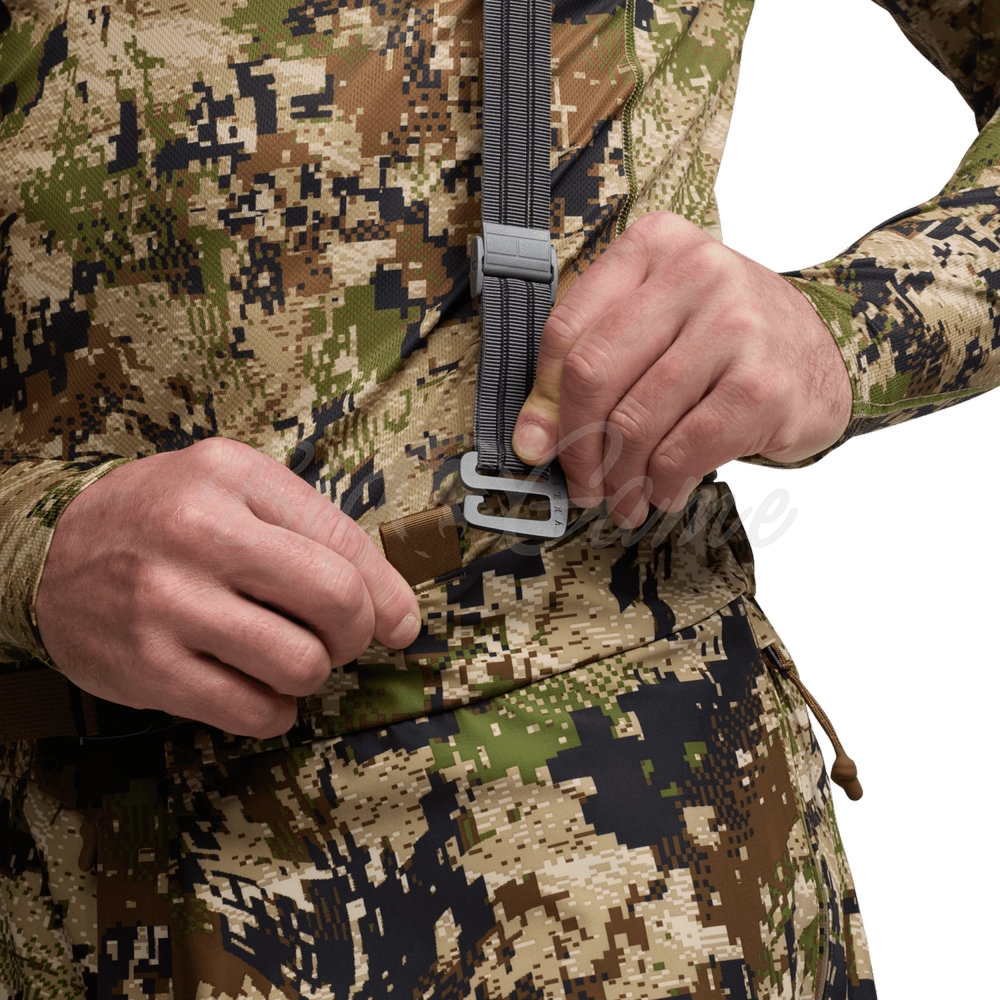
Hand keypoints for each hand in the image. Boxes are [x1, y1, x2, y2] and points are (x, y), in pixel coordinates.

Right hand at [35, 438, 420, 737]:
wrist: (51, 553)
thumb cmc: (167, 519)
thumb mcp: (239, 492)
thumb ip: (321, 536)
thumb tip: (401, 617)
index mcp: (232, 475)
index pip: (347, 544)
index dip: (388, 595)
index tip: (396, 623)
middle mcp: (200, 531)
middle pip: (337, 602)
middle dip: (354, 635)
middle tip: (334, 637)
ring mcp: (168, 601)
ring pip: (301, 664)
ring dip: (311, 673)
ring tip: (287, 657)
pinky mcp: (147, 666)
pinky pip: (253, 711)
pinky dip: (275, 712)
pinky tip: (259, 690)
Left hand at [512, 211, 851, 525]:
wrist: (828, 352)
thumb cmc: (727, 341)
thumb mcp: (659, 325)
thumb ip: (594, 366)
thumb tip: (532, 440)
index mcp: (654, 246)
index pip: (567, 330)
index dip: (544, 400)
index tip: (539, 445)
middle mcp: (695, 273)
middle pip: (593, 374)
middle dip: (577, 447)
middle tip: (583, 485)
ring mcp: (735, 327)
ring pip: (635, 421)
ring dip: (619, 479)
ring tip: (624, 500)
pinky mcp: (761, 386)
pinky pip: (681, 451)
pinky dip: (660, 485)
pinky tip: (663, 492)